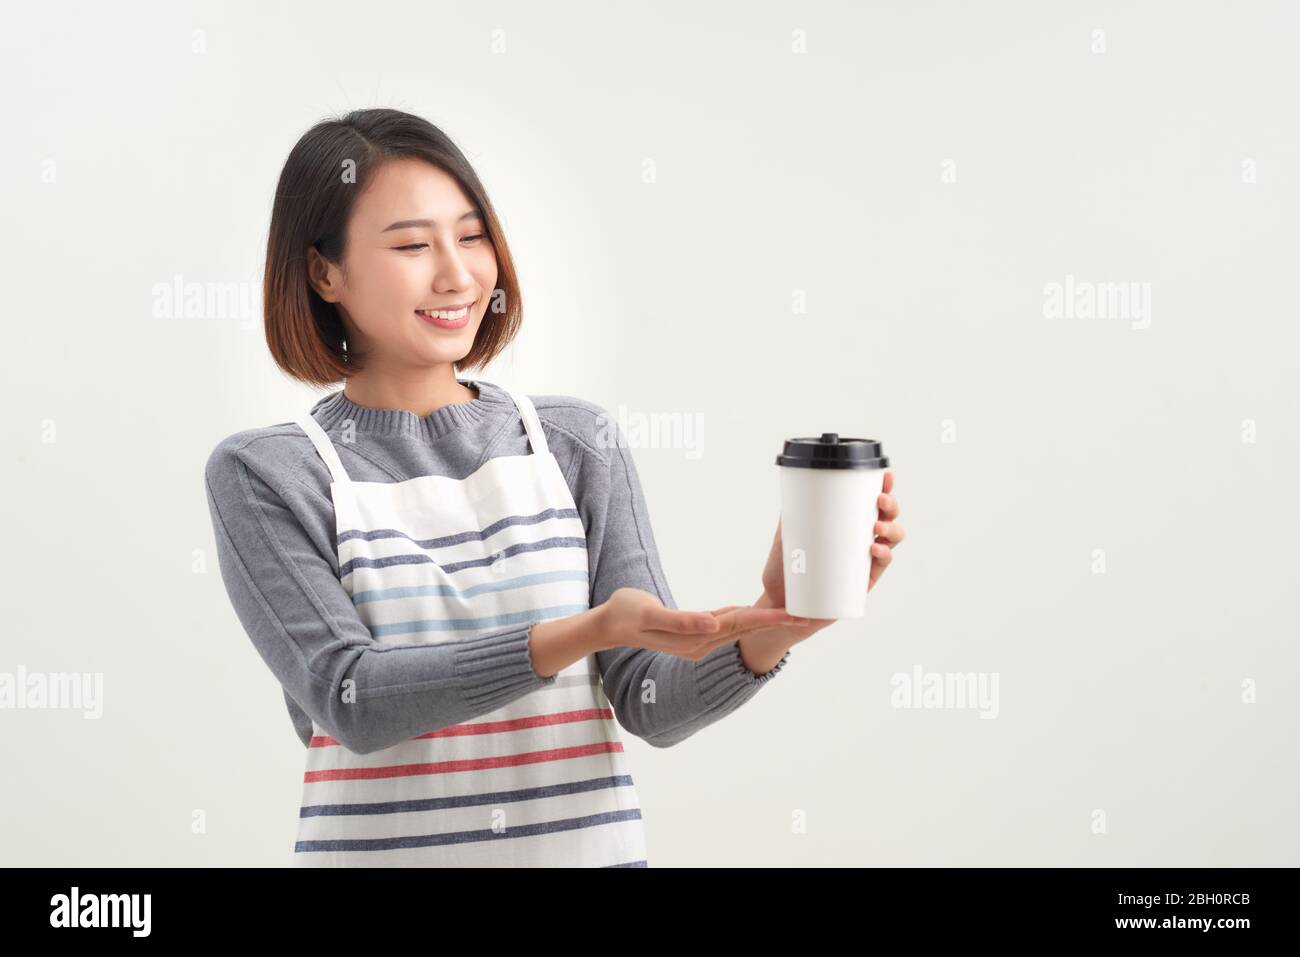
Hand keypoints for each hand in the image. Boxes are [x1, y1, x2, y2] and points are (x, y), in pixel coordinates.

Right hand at [593, 587, 799, 661]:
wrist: (607, 625)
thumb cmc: (625, 614)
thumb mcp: (649, 615)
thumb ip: (682, 622)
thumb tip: (714, 625)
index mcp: (697, 638)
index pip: (741, 625)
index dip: (770, 619)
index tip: (796, 615)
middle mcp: (704, 641)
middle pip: (749, 628)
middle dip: (780, 622)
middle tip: (811, 614)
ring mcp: (700, 637)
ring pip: (742, 626)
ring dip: (768, 620)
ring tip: (794, 613)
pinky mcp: (696, 630)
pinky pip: (728, 622)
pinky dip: (747, 615)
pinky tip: (758, 610)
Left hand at [761, 470, 904, 607]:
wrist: (780, 606)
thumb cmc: (785, 572)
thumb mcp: (784, 541)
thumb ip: (788, 521)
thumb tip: (792, 497)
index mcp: (846, 525)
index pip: (869, 502)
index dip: (883, 487)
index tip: (886, 475)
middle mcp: (859, 540)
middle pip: (887, 517)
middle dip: (891, 504)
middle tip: (880, 499)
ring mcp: (864, 561)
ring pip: (891, 539)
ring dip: (892, 528)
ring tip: (877, 525)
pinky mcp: (863, 583)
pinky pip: (881, 566)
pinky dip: (883, 554)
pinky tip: (874, 548)